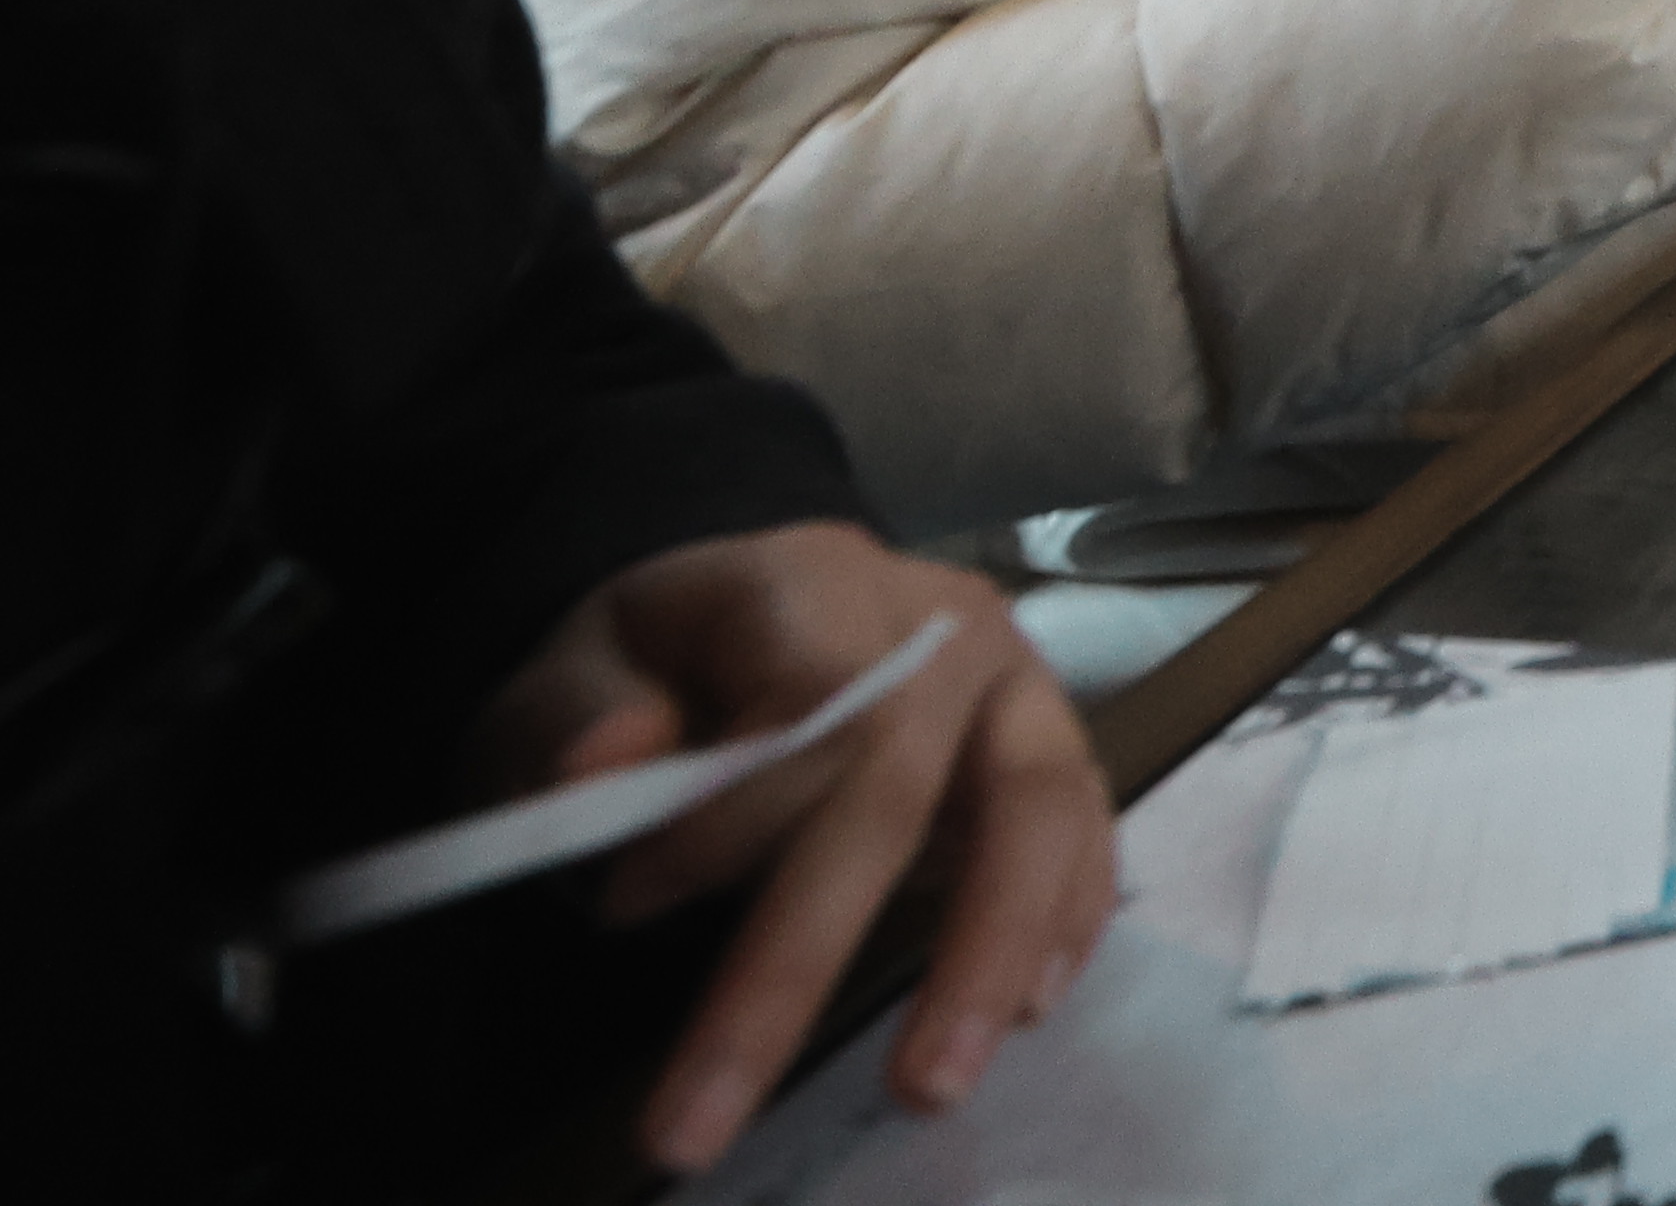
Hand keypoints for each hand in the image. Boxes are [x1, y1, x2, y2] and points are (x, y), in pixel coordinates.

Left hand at [471, 525, 1112, 1174]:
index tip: (625, 902)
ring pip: (1037, 807)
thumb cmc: (659, 667)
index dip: (726, 818)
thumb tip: (610, 761)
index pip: (803, 700)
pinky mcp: (1054, 750)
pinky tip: (1024, 1011)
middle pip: (902, 783)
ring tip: (929, 1086)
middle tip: (711, 1115)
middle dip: (811, 954)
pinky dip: (1063, 923)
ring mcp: (1018, 684)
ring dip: (985, 954)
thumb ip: (574, 716)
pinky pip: (1085, 833)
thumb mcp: (571, 671)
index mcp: (817, 580)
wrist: (742, 627)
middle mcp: (943, 624)